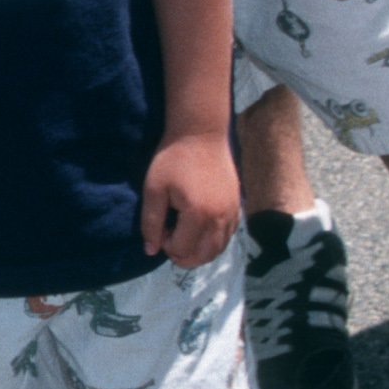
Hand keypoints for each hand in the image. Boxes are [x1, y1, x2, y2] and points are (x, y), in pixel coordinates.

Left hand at [141, 133, 238, 264]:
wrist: (201, 133)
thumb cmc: (173, 158)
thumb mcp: (154, 189)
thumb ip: (151, 222)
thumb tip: (151, 251)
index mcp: (198, 215)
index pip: (182, 249)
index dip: (166, 245)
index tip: (160, 226)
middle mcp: (220, 219)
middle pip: (203, 256)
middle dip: (183, 255)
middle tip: (169, 238)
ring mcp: (232, 213)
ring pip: (218, 249)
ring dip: (199, 252)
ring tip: (183, 236)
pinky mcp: (237, 206)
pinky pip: (228, 236)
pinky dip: (214, 242)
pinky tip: (200, 229)